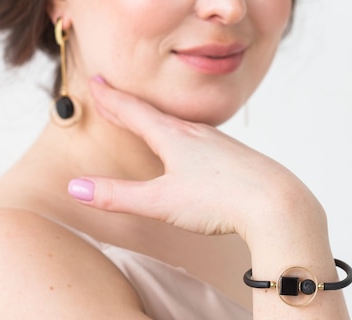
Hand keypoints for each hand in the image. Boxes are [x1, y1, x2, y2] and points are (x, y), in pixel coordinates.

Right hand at [70, 78, 321, 241]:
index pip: (134, 112)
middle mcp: (197, 134)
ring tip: (149, 119)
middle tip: (109, 93)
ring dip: (158, 120)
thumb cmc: (220, 200)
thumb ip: (118, 196)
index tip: (96, 82)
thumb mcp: (161, 201)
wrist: (277, 204)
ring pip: (182, 126)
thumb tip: (75, 188)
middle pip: (155, 115)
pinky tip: (195, 147)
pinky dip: (186, 136)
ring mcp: (220, 145)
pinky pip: (204, 140)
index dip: (111, 99)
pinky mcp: (237, 159)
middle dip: (128, 105)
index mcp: (174, 138)